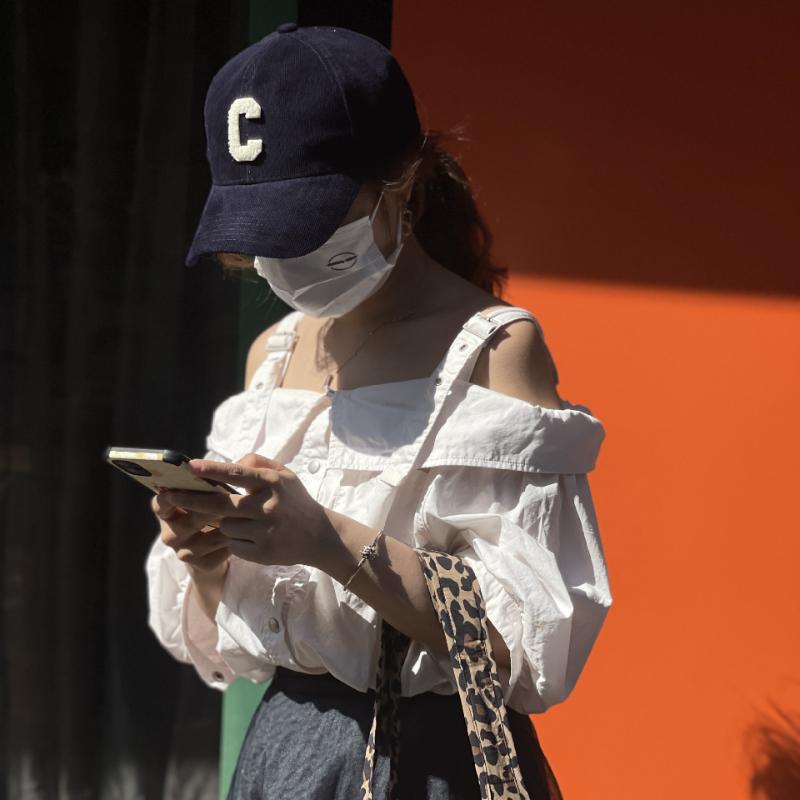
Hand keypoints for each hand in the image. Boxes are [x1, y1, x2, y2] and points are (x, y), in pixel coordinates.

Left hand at [158, 453, 339, 568]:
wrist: (320, 536)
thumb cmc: (295, 501)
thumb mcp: (284, 474)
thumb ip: (256, 463)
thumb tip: (228, 464)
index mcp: (272, 483)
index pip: (238, 474)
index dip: (212, 470)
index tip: (190, 466)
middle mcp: (267, 507)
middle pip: (219, 504)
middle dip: (190, 500)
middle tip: (168, 496)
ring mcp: (263, 531)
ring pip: (224, 525)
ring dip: (221, 522)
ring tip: (235, 519)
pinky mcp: (260, 552)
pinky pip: (232, 544)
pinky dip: (234, 538)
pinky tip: (249, 535)